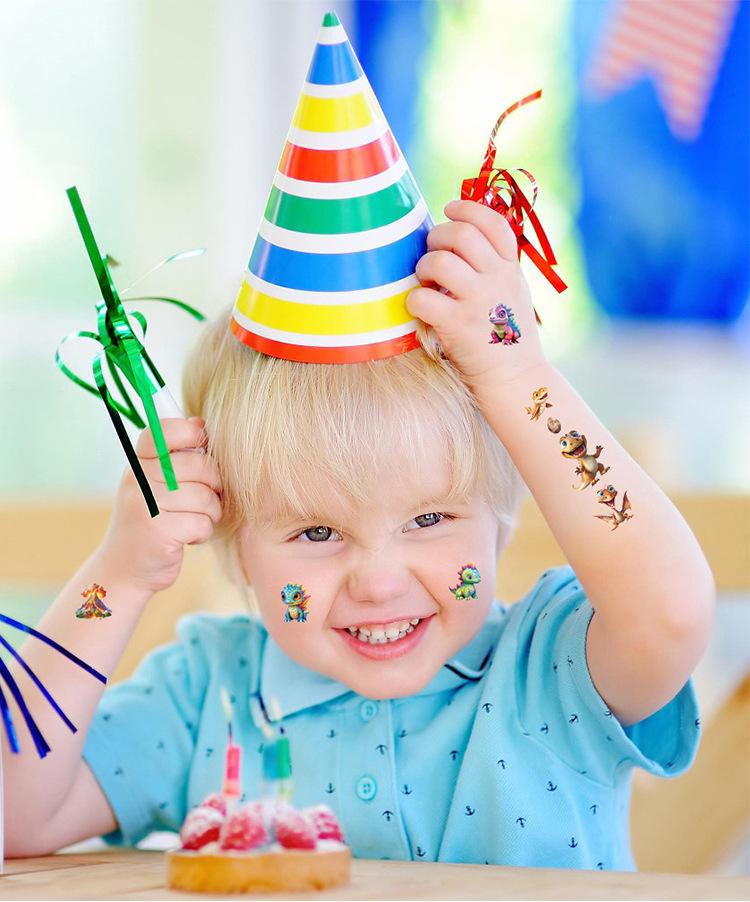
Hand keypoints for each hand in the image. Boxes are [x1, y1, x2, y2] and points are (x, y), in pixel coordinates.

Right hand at [99, 417, 221, 594]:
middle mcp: (138, 478)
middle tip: (205, 498)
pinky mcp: (159, 531)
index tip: (200, 450)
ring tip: (194, 519)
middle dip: (213, 484)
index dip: (193, 435)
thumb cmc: (151, 521)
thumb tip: (200, 422)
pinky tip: (187, 537)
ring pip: (205, 496)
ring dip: (210, 512)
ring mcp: (146, 504)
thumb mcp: (155, 483)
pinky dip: (202, 533)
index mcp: (139, 462)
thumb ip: (175, 456)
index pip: (167, 429)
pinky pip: (203, 522)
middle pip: (200, 464)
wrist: (124, 570)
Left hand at [407, 199, 544, 388]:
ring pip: (439, 261)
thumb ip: (493, 266)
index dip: (467, 209)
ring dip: (424, 268)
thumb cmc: (505, 335)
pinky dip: (414, 301)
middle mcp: (497, 279)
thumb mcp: (511, 292)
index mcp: (511, 267)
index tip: (449, 209)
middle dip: (437, 237)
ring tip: (426, 283)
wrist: (514, 377)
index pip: (493, 223)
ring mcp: (478, 301)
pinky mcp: (457, 325)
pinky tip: (420, 309)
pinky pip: (422, 298)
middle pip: (461, 234)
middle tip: (431, 253)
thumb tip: (454, 238)